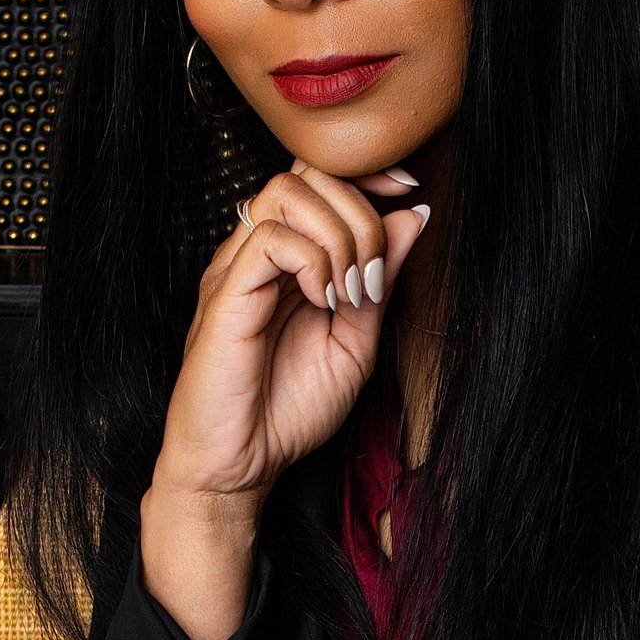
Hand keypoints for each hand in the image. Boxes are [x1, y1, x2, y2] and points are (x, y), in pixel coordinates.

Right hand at [141, 162, 432, 639]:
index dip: (366, 173)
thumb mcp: (357, 341)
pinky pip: (270, 237)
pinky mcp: (225, 294)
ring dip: (339, 234)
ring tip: (349, 294)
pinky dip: (314, 259)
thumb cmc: (288, 411)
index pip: (319, 176)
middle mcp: (256, 254)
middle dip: (361, 211)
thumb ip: (382, 278)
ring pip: (287, 192)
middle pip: (306, 172)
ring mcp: (236, 269)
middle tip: (372, 279)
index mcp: (287, 259)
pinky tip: (323, 300)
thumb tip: (414, 214)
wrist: (240, 467)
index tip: (406, 192)